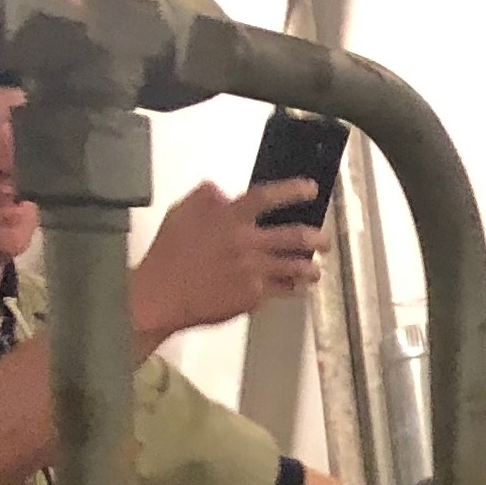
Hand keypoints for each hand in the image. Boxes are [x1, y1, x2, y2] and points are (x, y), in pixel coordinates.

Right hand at [129, 180, 325, 342]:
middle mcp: (245, 243)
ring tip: (314, 270)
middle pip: (294, 236)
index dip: (292, 190)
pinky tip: (295, 287)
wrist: (161, 295)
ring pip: (296, 267)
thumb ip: (205, 200)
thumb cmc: (167, 255)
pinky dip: (292, 288)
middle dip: (317, 238)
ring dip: (310, 268)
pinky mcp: (254, 296)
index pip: (266, 197)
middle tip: (324, 241)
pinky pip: (283, 290)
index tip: (310, 189)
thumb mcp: (180, 214)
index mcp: (227, 218)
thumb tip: (222, 191)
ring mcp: (253, 271)